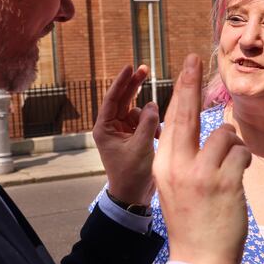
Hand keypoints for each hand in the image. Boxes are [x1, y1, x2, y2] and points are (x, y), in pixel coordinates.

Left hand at [93, 64, 159, 205]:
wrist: (132, 196)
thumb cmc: (131, 175)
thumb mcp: (141, 147)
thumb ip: (147, 123)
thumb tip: (152, 104)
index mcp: (104, 129)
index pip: (112, 99)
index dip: (121, 82)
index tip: (130, 67)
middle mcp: (111, 128)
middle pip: (123, 100)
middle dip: (134, 86)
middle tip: (144, 69)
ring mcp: (123, 132)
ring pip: (138, 112)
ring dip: (149, 116)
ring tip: (156, 133)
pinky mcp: (134, 138)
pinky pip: (145, 123)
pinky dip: (153, 126)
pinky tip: (159, 137)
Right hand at [153, 54, 250, 263]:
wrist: (199, 258)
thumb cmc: (191, 221)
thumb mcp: (175, 186)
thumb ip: (185, 158)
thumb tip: (210, 130)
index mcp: (163, 165)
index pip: (172, 119)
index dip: (181, 90)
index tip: (187, 66)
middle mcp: (177, 164)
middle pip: (188, 113)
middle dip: (191, 82)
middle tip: (194, 57)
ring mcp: (200, 172)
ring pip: (225, 135)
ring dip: (234, 147)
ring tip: (230, 169)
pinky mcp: (224, 182)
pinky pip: (242, 153)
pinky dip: (244, 161)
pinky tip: (238, 178)